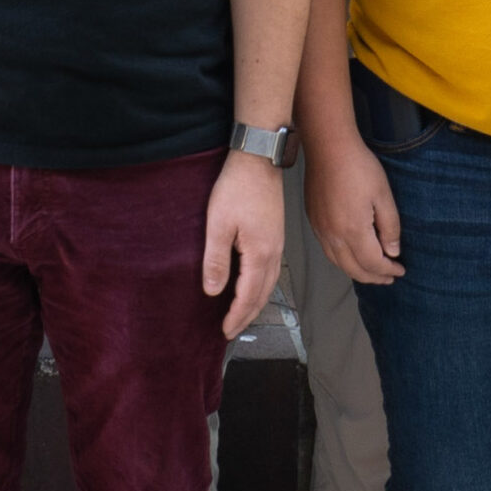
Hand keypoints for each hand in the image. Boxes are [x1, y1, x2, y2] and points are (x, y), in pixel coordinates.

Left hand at [203, 150, 285, 339]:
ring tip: (241, 314)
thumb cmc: (237, 188)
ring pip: (269, 284)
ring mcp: (278, 244)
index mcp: (260, 254)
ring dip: (255, 303)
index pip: (248, 296)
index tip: (225, 331)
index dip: (236, 316)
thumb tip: (213, 291)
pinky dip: (261, 287)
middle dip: (247, 315)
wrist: (258, 159)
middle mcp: (274, 253)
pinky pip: (271, 271)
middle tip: (232, 330)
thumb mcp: (218, 224)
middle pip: (262, 295)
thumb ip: (216, 260)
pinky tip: (252, 286)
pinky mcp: (276, 235)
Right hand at [304, 131, 402, 284]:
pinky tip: (352, 254)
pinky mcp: (313, 220)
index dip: (388, 270)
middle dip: (374, 277)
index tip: (400, 270)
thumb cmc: (358, 166)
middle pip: (354, 269)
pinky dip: (342, 260)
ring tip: (372, 271)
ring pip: (338, 263)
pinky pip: (327, 250)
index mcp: (353, 230)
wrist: (328, 147)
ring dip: (357, 271)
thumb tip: (392, 252)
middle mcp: (333, 235)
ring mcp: (320, 228)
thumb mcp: (384, 195)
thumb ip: (390, 227)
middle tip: (389, 277)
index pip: (372, 263)